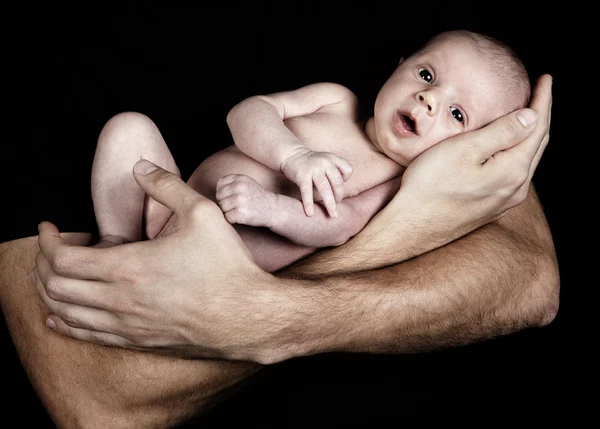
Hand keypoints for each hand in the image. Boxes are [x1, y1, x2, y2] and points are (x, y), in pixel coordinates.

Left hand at [32, 160, 275, 361]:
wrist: (247, 318)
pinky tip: (58, 318)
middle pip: (55, 287)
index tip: (47, 227)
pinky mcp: (138, 342)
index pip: (62, 259)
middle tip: (46, 248)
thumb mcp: (202, 213)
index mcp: (128, 267)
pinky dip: (65, 324)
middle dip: (40, 264)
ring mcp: (127, 325)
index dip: (46, 241)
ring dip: (48, 294)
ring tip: (45, 277)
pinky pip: (88, 336)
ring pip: (66, 313)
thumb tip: (140, 166)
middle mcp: (119, 300)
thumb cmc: (227, 267)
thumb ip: (167, 185)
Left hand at [216, 174, 276, 226]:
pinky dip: (232, 220)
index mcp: (240, 178)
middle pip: (219, 197)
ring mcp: (241, 200)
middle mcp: (240, 187)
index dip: (223, 192)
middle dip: (224, 202)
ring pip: (222, 208)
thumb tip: (212, 192)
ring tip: (239, 211)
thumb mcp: (246, 183)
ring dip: (228, 212)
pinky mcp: (241, 213)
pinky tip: (241, 217)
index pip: (220, 184)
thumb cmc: (256, 197)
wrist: (272, 208)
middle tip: (235, 206)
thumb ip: (231, 183)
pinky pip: (227, 217)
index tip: (231, 197)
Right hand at [280, 147, 352, 217]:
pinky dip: (308, 203)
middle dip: (339, 196)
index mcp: (332, 158)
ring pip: (325, 189)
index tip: (337, 185)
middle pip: (337, 182)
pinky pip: (307, 192)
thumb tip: (339, 195)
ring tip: (333, 215)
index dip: (346, 179)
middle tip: (337, 205)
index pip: (348, 170)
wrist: (292, 155)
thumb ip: (335, 173)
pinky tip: (310, 213)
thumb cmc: (312, 163)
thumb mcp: (326, 161)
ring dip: (330, 204)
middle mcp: (325, 162)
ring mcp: (313, 169)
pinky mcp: (302, 176)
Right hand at [397, 74, 551, 243]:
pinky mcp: (489, 209)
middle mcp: (514, 189)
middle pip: (536, 144)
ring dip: (530, 136)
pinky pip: (513, 175)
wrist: (410, 226)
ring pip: (526, 161)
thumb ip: (501, 132)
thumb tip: (531, 116)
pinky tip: (508, 150)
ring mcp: (503, 202)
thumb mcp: (464, 149)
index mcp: (512, 170)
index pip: (537, 127)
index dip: (543, 100)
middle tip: (541, 92)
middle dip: (541, 116)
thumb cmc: (430, 185)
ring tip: (528, 117)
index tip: (546, 78)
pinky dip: (516, 154)